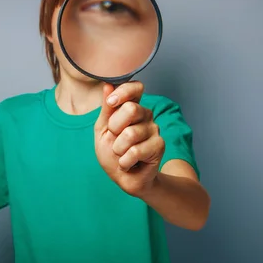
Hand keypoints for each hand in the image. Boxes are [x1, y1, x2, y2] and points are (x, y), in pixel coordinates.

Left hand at [94, 81, 164, 196]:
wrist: (124, 178)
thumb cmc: (112, 153)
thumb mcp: (102, 130)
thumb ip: (106, 109)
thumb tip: (108, 85)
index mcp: (132, 107)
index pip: (135, 88)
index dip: (124, 92)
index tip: (111, 102)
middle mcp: (146, 115)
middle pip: (131, 109)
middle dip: (114, 127)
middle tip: (115, 138)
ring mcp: (154, 130)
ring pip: (130, 134)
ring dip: (118, 149)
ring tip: (121, 154)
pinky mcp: (159, 146)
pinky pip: (135, 151)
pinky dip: (124, 161)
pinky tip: (128, 163)